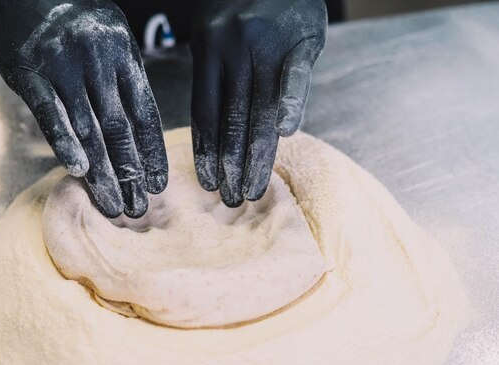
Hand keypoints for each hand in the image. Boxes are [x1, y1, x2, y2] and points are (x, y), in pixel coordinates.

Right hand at [0, 0, 167, 217]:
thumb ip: (126, 80)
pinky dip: (64, 144)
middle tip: (137, 207)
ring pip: (87, 128)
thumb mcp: (112, 40)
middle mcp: (98, 58)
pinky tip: (78, 171)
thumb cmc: (75, 22)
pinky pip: (49, 114)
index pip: (144, 113)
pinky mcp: (29, 71)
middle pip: (119, 127)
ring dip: (101, 171)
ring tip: (112, 204)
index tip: (157, 184)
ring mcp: (63, 64)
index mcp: (124, 53)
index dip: (151, 152)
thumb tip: (142, 133)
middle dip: (130, 172)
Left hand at [190, 0, 326, 206]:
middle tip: (233, 199)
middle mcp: (235, 47)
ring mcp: (269, 42)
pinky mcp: (303, 38)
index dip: (207, 151)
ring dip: (257, 152)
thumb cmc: (242, 6)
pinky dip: (293, 102)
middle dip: (232, 164)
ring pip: (260, 109)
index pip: (206, 112)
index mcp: (209, 48)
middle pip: (233, 119)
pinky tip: (287, 132)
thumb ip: (216, 75)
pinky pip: (297, 76)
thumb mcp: (215, 31)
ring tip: (253, 188)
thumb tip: (214, 133)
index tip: (209, 182)